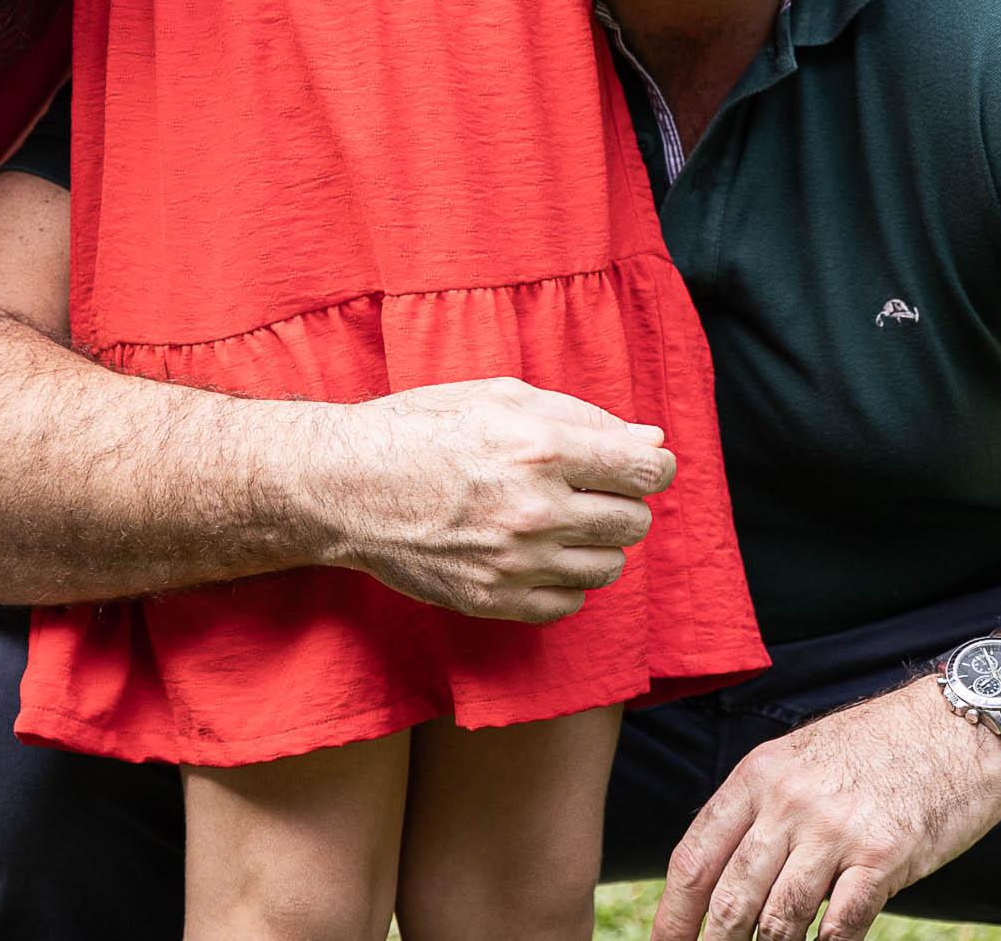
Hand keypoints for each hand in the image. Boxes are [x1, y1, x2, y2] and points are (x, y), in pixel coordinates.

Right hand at [321, 378, 673, 621]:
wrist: (346, 485)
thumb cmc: (422, 428)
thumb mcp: (500, 397)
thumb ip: (583, 418)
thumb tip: (653, 444)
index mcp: (540, 448)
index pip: (644, 472)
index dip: (654, 467)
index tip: (642, 465)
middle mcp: (534, 509)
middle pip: (633, 522)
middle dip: (621, 502)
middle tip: (585, 488)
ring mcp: (515, 562)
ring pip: (609, 567)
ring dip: (595, 542)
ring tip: (556, 520)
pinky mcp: (494, 600)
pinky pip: (569, 603)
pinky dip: (563, 580)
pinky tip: (534, 553)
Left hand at [650, 680, 1000, 940]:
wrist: (952, 726)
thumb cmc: (873, 749)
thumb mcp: (798, 760)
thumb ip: (759, 809)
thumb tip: (718, 871)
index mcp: (756, 776)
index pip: (695, 857)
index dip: (673, 913)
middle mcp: (787, 802)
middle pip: (731, 897)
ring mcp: (835, 829)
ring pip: (780, 917)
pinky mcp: (885, 855)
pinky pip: (842, 923)